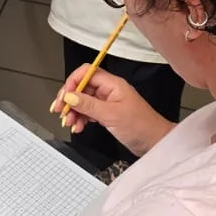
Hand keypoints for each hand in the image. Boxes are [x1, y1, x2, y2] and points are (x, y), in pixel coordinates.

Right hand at [50, 65, 169, 157]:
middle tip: (60, 110)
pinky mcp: (108, 114)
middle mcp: (109, 90)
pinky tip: (78, 126)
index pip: (86, 73)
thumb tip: (70, 96)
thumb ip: (89, 105)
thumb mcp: (111, 115)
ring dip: (74, 111)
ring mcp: (108, 102)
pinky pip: (89, 112)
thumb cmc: (142, 126)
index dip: (73, 83)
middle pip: (82, 87)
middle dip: (70, 99)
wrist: (155, 142)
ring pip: (84, 101)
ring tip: (69, 122)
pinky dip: (81, 118)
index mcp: (113, 84)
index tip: (65, 97)